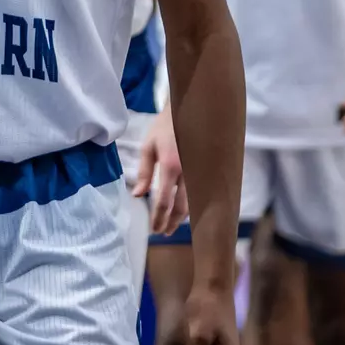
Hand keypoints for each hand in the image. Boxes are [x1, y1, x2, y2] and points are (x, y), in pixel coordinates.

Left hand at [132, 106, 188, 235]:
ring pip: (193, 203)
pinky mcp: (206, 171)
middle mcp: (188, 172)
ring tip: (171, 226)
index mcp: (171, 166)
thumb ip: (143, 173)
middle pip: (181, 207)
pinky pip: (199, 194)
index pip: (164, 201)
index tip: (154, 229)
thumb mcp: (148, 147)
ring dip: (182, 217)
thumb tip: (138, 196)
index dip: (158, 218)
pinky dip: (191, 206)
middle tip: (163, 233)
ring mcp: (200, 172)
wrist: (189, 111)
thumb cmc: (164, 128)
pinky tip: (183, 212)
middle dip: (171, 223)